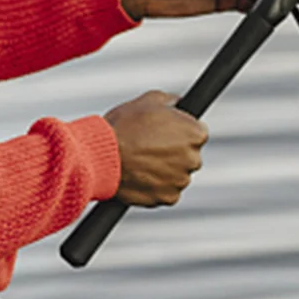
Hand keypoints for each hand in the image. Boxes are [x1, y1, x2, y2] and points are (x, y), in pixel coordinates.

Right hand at [103, 91, 208, 206]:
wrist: (100, 157)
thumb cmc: (123, 127)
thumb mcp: (150, 100)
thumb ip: (172, 101)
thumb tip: (179, 103)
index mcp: (195, 133)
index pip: (198, 132)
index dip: (181, 131)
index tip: (167, 132)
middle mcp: (193, 159)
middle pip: (189, 155)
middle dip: (175, 151)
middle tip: (151, 146)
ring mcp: (181, 180)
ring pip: (178, 174)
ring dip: (166, 170)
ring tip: (142, 161)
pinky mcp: (167, 198)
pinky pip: (167, 192)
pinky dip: (157, 186)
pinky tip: (141, 175)